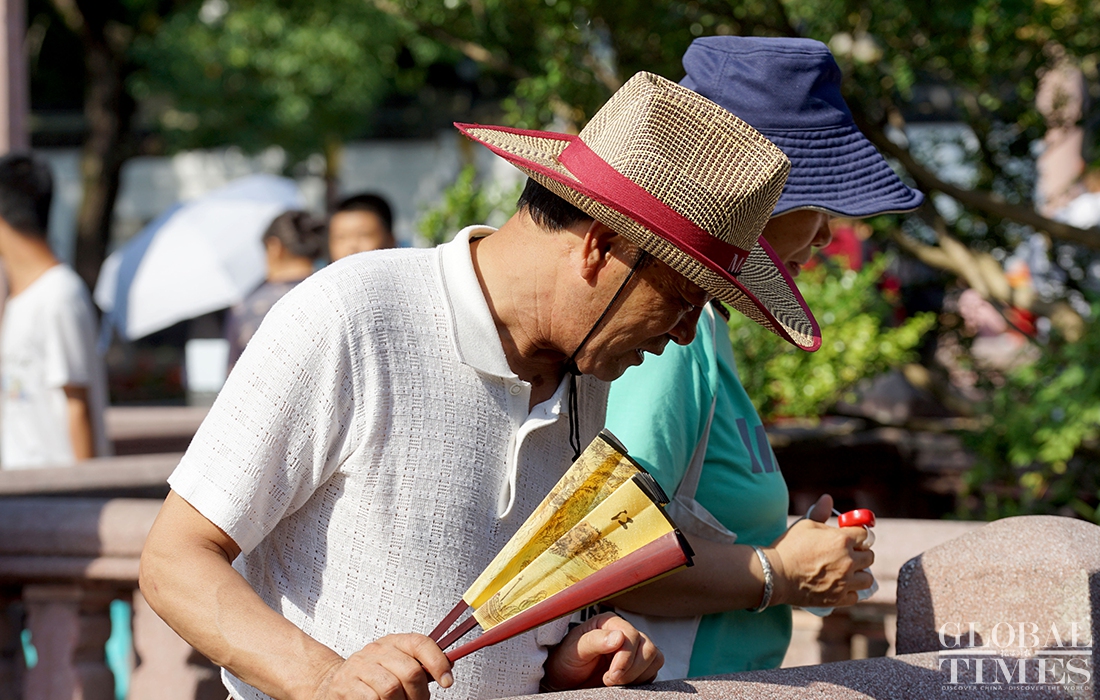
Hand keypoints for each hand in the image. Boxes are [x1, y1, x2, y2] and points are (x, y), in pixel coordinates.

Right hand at [312, 634, 452, 699]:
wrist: (335, 683)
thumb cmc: (372, 678)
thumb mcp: (396, 665)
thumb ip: (420, 666)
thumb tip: (448, 667)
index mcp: (393, 642)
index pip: (420, 643)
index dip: (437, 662)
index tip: (447, 681)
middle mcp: (376, 650)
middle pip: (410, 671)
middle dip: (419, 694)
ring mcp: (359, 667)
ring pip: (391, 689)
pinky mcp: (346, 685)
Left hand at [542, 612, 662, 689]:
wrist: (564, 678)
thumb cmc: (566, 660)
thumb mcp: (574, 649)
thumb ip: (595, 640)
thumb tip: (619, 636)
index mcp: (609, 623)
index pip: (632, 636)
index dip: (625, 658)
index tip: (611, 675)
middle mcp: (624, 633)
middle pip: (648, 648)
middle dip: (631, 669)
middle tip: (610, 679)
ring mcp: (633, 649)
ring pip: (654, 658)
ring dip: (637, 675)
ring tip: (615, 681)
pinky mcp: (637, 666)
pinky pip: (653, 672)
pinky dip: (641, 680)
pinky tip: (622, 683)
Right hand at [766, 495, 874, 608]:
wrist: (774, 574)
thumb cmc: (789, 547)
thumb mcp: (804, 525)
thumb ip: (820, 512)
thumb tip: (828, 498)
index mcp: (842, 540)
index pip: (865, 535)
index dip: (858, 535)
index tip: (852, 538)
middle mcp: (848, 561)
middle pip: (870, 556)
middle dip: (860, 553)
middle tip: (847, 554)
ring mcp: (844, 582)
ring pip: (867, 578)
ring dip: (860, 574)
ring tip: (847, 571)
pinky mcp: (838, 598)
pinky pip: (856, 595)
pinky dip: (850, 591)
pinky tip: (840, 585)